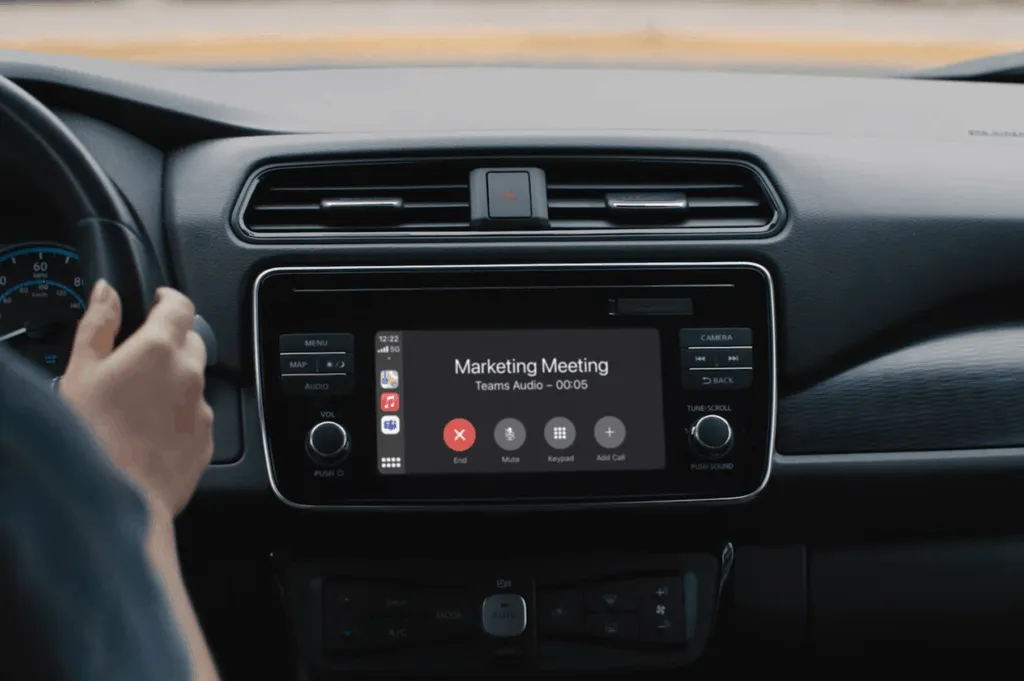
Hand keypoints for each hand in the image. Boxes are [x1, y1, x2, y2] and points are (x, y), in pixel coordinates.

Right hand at [60, 280, 212, 519]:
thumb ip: (98, 324)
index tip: (158, 301)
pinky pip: (196, 417)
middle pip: (191, 342)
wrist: (115, 500)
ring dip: (173, 384)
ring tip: (136, 406)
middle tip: (138, 359)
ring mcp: (202, 409)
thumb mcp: (81, 371)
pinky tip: (149, 432)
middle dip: (170, 342)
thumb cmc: (89, 437)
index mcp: (158, 349)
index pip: (180, 306)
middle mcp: (189, 375)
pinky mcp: (206, 440)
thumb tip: (107, 291)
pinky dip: (178, 417)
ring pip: (193, 383)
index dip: (169, 299)